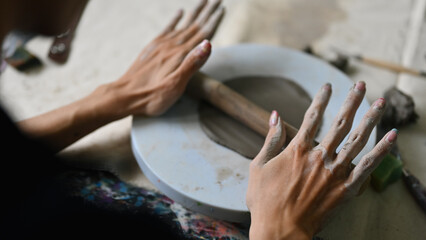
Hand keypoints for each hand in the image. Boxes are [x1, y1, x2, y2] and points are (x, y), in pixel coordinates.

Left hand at [101, 0, 224, 116]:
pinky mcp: (152, 48)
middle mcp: (171, 46)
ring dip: (195, 13)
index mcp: (179, 55)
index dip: (213, 21)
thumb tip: (208, 44)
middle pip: (194, 26)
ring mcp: (161, 45)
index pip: (202, 35)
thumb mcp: (175, 85)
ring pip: (183, 25)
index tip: (222, 8)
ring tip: (204, 1)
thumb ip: (191, 64)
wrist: (124, 96)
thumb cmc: (151, 96)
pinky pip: (167, 29)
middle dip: (208, 12)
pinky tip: (179, 12)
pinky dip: (174, 20)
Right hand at [246, 82, 396, 238]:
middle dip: (351, 101)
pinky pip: (368, 167)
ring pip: (357, 140)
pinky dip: (381, 151)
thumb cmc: (265, 200)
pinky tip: (392, 137)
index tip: (328, 85)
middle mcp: (319, 156)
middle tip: (361, 85)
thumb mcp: (258, 166)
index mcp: (297, 149)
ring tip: (380, 103)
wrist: (280, 230)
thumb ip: (270, 139)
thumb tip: (274, 115)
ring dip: (370, 119)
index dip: (321, 98)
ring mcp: (334, 172)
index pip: (312, 116)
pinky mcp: (346, 189)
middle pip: (339, 123)